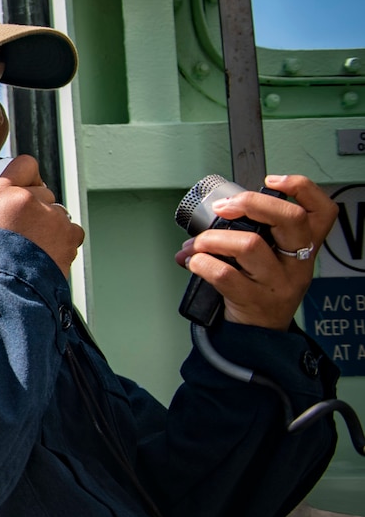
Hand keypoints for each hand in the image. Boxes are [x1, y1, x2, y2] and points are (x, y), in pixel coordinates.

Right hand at [0, 155, 84, 274]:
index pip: (25, 165)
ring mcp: (52, 216)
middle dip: (38, 209)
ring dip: (51, 227)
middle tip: (23, 233)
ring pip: (58, 213)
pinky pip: (71, 230)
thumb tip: (28, 189)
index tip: (26, 190)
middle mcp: (28, 199)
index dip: (27, 179)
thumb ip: (7, 198)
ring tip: (33, 248)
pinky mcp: (70, 233)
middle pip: (44, 192)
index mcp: (2, 194)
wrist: (8, 288)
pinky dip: (63, 241)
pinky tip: (46, 253)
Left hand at [175, 174, 337, 329]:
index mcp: (305, 247)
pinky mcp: (254, 300)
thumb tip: (208, 216)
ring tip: (199, 244)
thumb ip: (253, 234)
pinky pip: (225, 274)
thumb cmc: (259, 289)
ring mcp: (278, 283)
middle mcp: (297, 263)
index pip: (321, 211)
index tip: (273, 181)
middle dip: (251, 203)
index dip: (302, 189)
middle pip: (290, 219)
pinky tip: (194, 262)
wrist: (258, 335)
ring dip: (214, 238)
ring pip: (250, 245)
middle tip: (224, 208)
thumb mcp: (272, 260)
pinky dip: (202, 262)